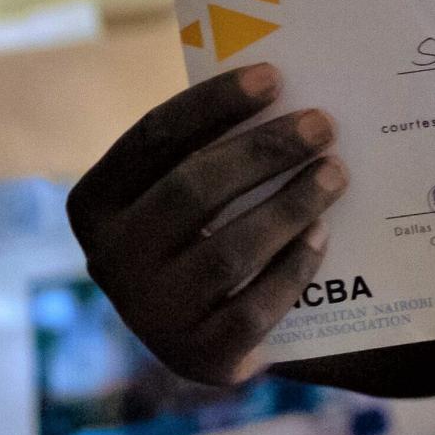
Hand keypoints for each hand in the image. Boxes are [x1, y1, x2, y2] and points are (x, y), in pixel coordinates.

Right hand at [64, 65, 346, 384]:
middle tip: (323, 124)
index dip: (214, 103)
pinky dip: (292, 269)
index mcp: (96, 204)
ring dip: (290, 205)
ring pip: (227, 252)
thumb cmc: (211, 231)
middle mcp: (110, 261)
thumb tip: (287, 95)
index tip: (274, 76)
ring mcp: (150, 316)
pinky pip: (252, 309)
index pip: (154, 138)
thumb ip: (216, 148)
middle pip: (192, 190)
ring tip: (337, 173)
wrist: (222, 331)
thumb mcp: (194, 189)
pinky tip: (323, 235)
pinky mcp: (198, 358)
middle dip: (264, 151)